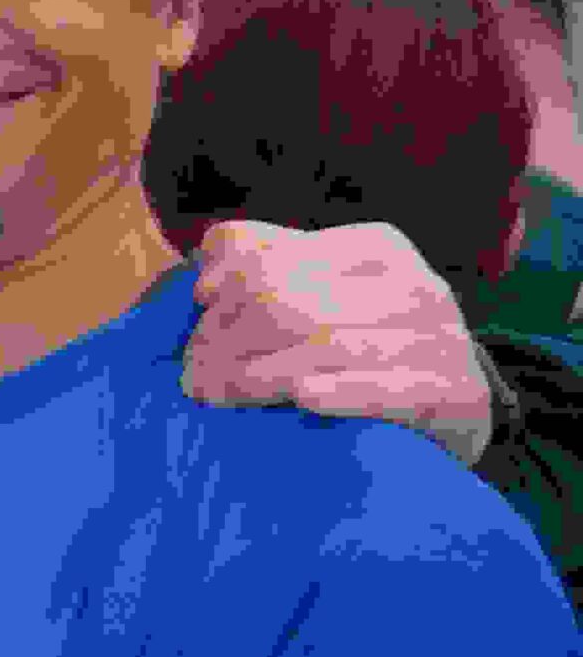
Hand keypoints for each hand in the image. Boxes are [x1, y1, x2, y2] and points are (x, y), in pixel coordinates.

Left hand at [181, 220, 492, 464]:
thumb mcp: (325, 292)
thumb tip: (204, 282)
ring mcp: (441, 340)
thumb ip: (262, 266)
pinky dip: (332, 394)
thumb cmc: (371, 346)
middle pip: (285, 300)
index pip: (267, 256)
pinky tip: (298, 402)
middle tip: (192, 375)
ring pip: (320, 345)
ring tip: (212, 397)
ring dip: (251, 376)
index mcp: (376, 248)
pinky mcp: (456, 396)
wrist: (464, 408)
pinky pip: (380, 391)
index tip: (195, 317)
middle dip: (223, 339)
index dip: (219, 288)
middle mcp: (414, 285)